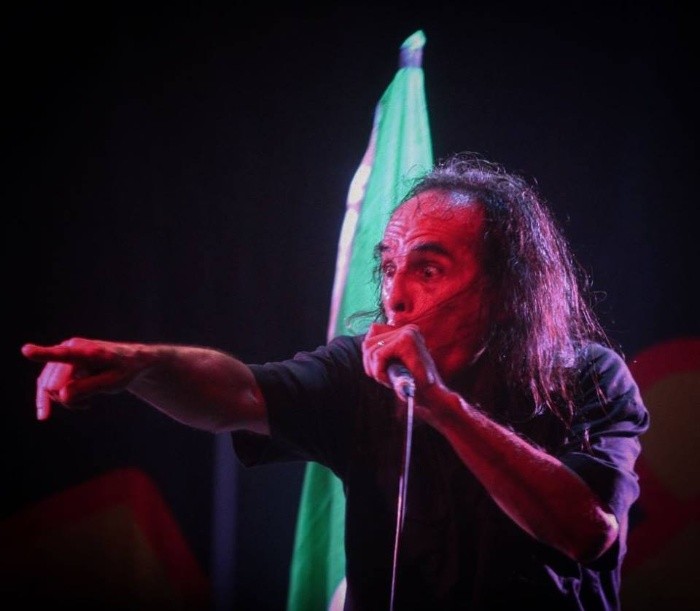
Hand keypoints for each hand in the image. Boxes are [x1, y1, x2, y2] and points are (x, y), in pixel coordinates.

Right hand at [21, 338, 146, 420]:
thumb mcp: (113, 382)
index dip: (43, 354)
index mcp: (87, 351)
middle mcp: (70, 347)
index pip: (62, 355)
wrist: (130, 361)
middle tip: (85, 406)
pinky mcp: (61, 362)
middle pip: (53, 383)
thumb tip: (60, 395)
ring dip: (63, 400)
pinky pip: (50, 385)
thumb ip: (89, 387)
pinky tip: (80, 403)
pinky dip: (61, 398)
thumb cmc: (124, 370)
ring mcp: (63, 353)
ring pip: (48, 385)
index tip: (26, 350)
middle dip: (64, 400)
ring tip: (84, 405)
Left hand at [361, 323, 443, 407]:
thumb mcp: (397, 363)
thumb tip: (365, 343)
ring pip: (370, 348)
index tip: (379, 370)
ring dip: (375, 370)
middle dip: (369, 363)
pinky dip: (379, 372)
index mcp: (407, 331)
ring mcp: (408, 333)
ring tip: (389, 380)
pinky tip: (390, 381)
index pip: (374, 332)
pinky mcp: (406, 341)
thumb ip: (384, 350)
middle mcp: (409, 329)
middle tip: (383, 378)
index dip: (370, 355)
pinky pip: (378, 355)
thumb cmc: (414, 384)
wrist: (433, 397)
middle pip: (369, 341)